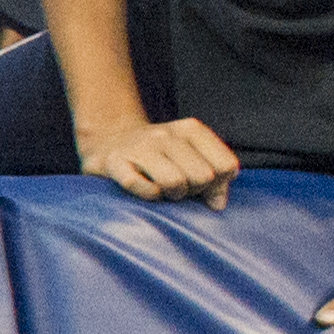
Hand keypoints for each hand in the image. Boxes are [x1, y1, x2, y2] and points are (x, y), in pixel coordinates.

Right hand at [77, 115, 236, 207]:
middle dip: (194, 190)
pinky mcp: (115, 162)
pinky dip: (147, 195)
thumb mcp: (192, 159)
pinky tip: (144, 189)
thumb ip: (215, 180)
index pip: (226, 166)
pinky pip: (142, 187)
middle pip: (203, 177)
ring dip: (171, 195)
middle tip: (179, 188)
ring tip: (163, 190)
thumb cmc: (158, 158)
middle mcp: (167, 134)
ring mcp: (140, 146)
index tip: (202, 184)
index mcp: (190, 129)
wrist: (107, 142)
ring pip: (175, 182)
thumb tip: (218, 204)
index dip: (217, 183)